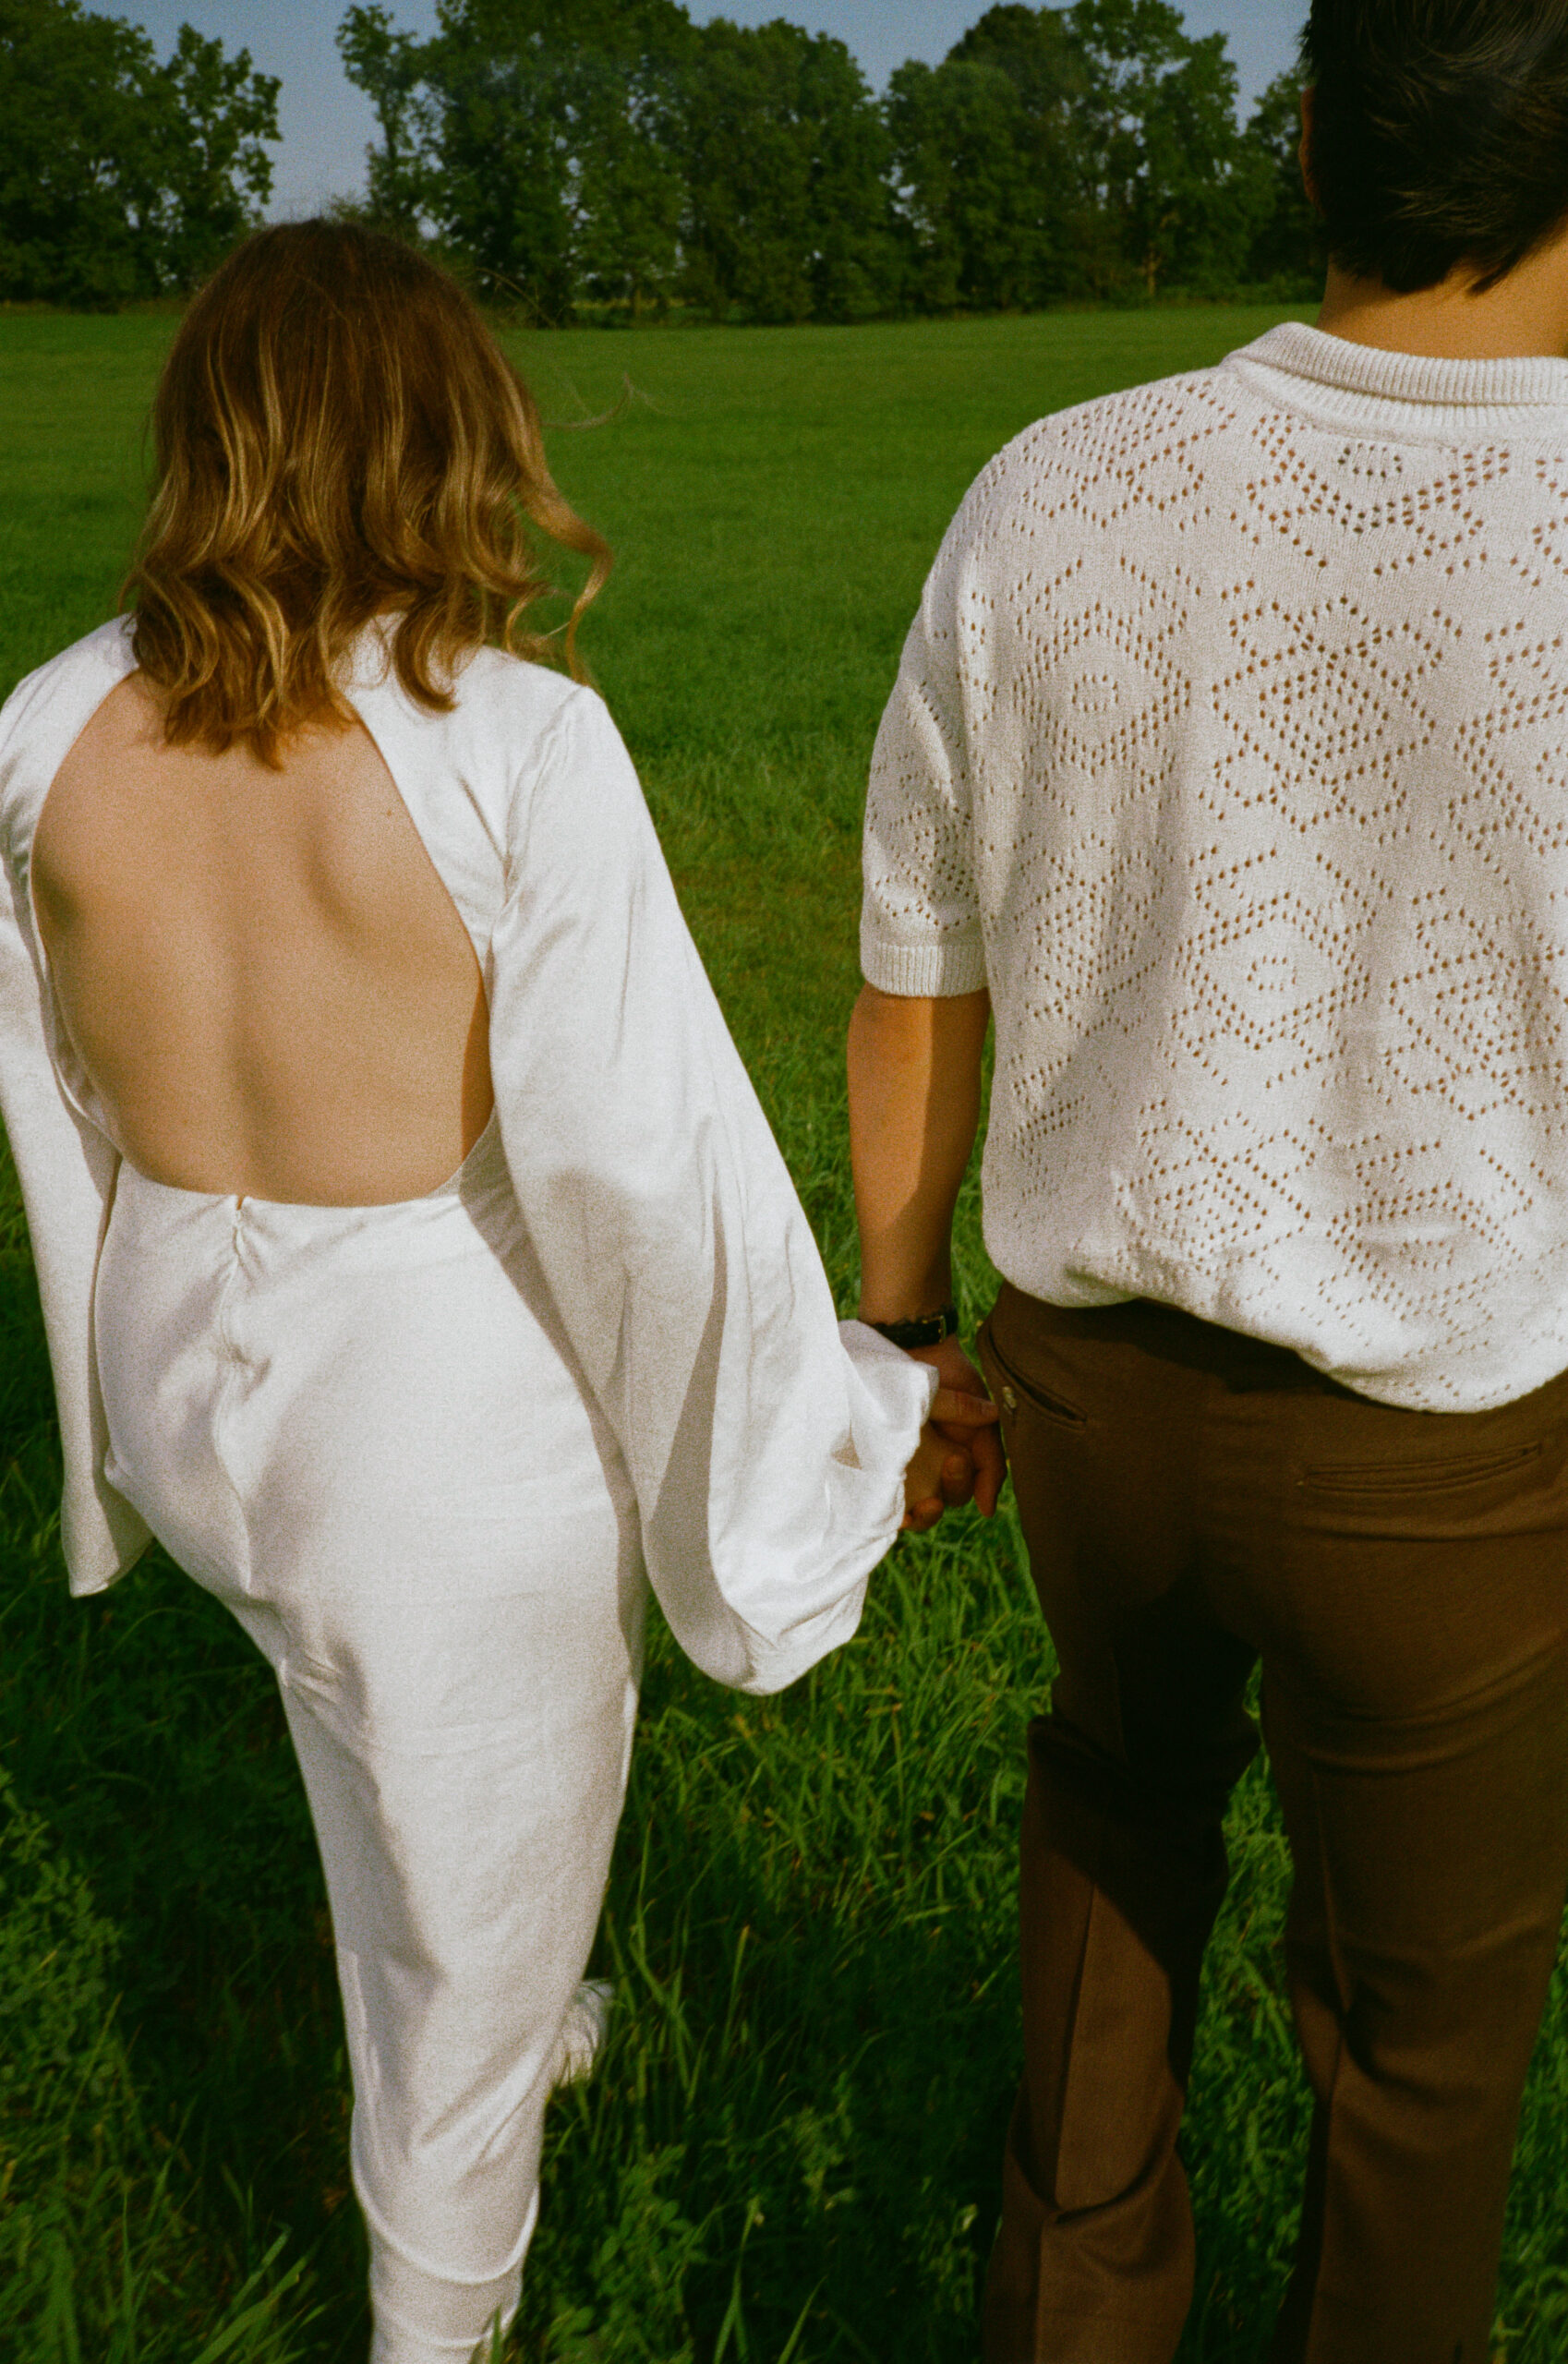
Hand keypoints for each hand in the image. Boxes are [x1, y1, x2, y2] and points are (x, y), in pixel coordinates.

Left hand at [899, 1341, 1005, 1530]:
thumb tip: (987, 1508)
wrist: (909, 1341)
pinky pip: (883, 1499)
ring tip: (922, 1506)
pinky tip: (895, 1509)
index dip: (964, 1484)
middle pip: (940, 1502)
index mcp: (955, 1458)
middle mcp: (928, 1467)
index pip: (962, 1490)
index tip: (958, 1459)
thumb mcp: (974, 1409)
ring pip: (912, 1509)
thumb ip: (988, 1456)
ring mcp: (902, 1466)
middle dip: (948, 1492)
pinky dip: (891, 1511)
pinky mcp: (877, 1462)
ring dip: (920, 1515)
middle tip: (948, 1463)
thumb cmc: (947, 1373)